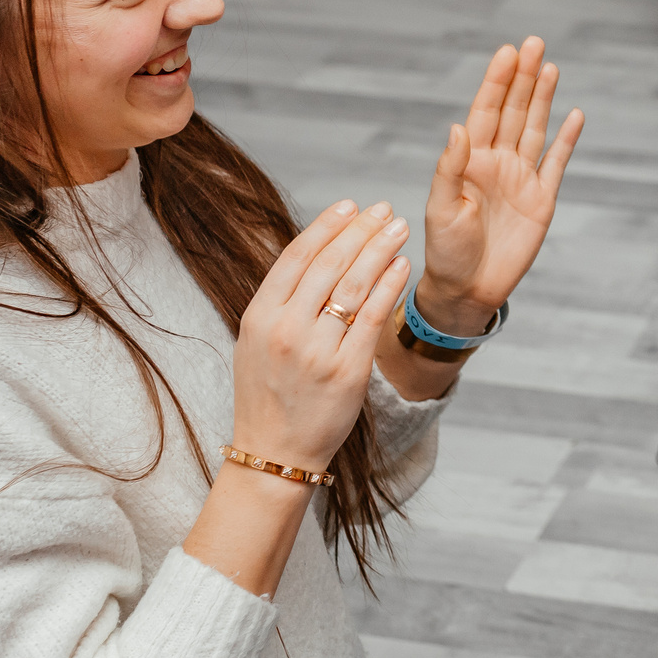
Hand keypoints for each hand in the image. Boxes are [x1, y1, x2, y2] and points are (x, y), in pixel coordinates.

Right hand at [234, 200, 415, 468]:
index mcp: (259, 317)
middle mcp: (286, 329)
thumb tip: (317, 255)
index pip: (296, 258)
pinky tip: (402, 266)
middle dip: (360, 231)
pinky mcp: (347, 371)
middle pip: (329, 265)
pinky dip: (389, 287)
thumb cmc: (269, 394)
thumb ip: (281, 302)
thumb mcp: (256, 341)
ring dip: (380, 250)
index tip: (349, 206)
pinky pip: (372, 318)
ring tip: (399, 228)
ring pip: (354, 286)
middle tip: (384, 209)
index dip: (326, 227)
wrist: (275, 452)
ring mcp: (317, 351)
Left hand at [415, 37, 585, 334]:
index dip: (497, 82)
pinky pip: (557, 162)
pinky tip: (574, 115)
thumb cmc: (446, 251)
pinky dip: (567, 139)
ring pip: (536, 129)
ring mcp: (521, 178)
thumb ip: (451, 168)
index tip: (508, 52)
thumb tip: (458, 128)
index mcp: (470, 161)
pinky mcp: (542, 199)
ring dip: (544, 98)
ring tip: (551, 66)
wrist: (468, 289)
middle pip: (514, 111)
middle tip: (534, 43)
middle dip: (524, 77)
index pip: (486, 111)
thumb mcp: (441, 208)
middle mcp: (497, 162)